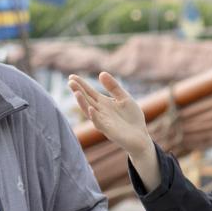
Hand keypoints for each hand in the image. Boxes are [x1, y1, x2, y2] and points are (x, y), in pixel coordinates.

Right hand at [69, 73, 159, 187]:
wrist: (141, 137)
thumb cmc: (132, 118)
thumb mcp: (124, 98)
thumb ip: (113, 87)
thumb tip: (101, 73)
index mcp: (104, 103)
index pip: (89, 92)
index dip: (81, 84)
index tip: (71, 76)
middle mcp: (100, 112)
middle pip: (87, 100)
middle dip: (78, 91)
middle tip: (70, 82)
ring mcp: (103, 121)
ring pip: (89, 111)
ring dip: (82, 103)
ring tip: (76, 93)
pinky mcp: (109, 131)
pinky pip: (99, 123)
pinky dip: (94, 116)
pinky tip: (91, 108)